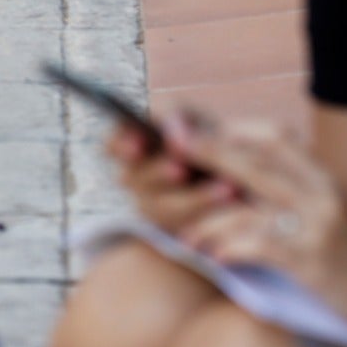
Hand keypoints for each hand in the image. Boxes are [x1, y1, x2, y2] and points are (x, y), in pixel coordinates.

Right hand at [108, 116, 237, 235]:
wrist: (234, 169)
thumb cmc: (204, 134)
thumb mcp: (193, 116)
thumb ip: (176, 116)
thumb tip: (174, 140)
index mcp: (134, 144)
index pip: (112, 146)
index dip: (120, 145)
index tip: (140, 145)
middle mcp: (135, 178)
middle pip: (133, 178)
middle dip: (158, 173)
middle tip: (181, 169)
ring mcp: (151, 207)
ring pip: (162, 206)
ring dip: (195, 196)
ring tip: (227, 187)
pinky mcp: (174, 230)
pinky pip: (184, 228)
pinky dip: (210, 211)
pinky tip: (231, 197)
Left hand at [171, 118, 346, 344]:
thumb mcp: (331, 211)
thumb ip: (293, 190)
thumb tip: (237, 181)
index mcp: (324, 175)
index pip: (274, 136)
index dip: (233, 130)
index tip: (199, 130)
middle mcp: (321, 190)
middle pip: (254, 161)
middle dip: (208, 153)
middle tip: (169, 150)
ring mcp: (318, 224)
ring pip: (249, 206)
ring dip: (209, 219)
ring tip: (186, 235)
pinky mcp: (314, 261)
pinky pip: (261, 246)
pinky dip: (232, 247)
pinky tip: (214, 256)